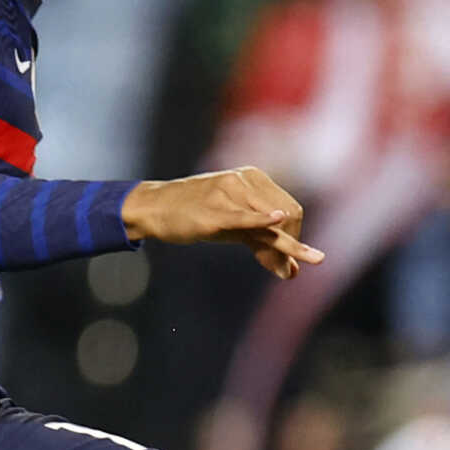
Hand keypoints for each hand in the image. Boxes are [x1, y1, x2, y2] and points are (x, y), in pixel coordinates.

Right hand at [122, 165, 323, 278]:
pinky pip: (244, 217)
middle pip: (287, 215)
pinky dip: (263, 221)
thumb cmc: (193, 214)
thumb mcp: (230, 223)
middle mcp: (244, 182)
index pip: (290, 209)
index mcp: (253, 178)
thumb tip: (291, 271)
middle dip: (292, 245)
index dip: (294, 237)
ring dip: (284, 249)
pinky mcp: (214, 212)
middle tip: (287, 271)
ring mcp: (229, 194)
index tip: (290, 261)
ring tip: (287, 272)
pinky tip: (277, 220)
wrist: (154, 208)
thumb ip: (259, 240)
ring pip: (269, 223)